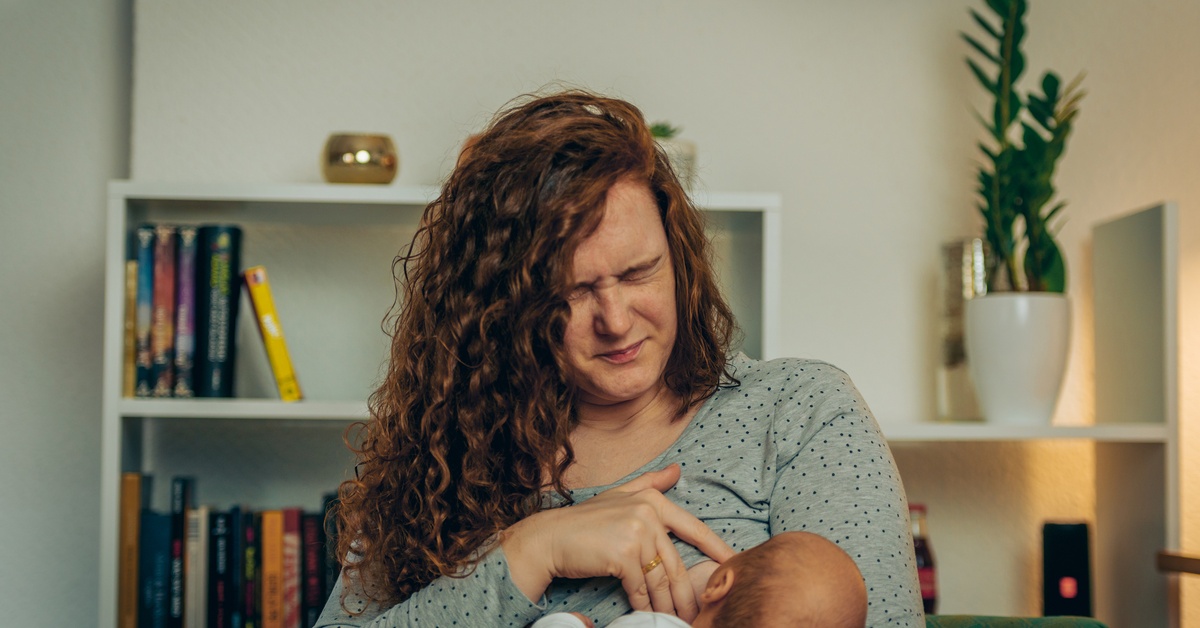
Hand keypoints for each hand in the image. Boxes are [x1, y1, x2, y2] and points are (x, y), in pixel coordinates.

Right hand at [502, 464, 733, 621]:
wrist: (550, 537)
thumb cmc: (584, 521)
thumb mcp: (619, 495)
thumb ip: (649, 483)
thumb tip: (677, 470)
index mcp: (652, 499)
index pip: (693, 528)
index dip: (716, 548)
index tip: (734, 565)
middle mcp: (647, 513)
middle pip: (676, 562)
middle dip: (687, 592)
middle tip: (697, 611)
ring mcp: (636, 533)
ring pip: (660, 579)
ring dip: (666, 604)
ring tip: (673, 619)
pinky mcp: (624, 555)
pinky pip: (640, 588)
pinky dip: (644, 605)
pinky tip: (647, 615)